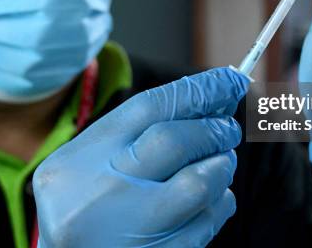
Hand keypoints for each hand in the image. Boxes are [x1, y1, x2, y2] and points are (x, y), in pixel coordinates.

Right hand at [33, 67, 249, 246]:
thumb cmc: (80, 206)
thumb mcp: (88, 161)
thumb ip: (138, 132)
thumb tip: (210, 102)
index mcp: (83, 158)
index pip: (151, 107)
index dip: (199, 89)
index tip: (230, 80)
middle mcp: (104, 192)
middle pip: (177, 141)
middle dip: (215, 129)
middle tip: (227, 128)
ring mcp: (131, 230)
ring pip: (201, 184)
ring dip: (221, 167)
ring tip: (217, 164)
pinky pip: (208, 223)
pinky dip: (218, 203)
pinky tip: (209, 199)